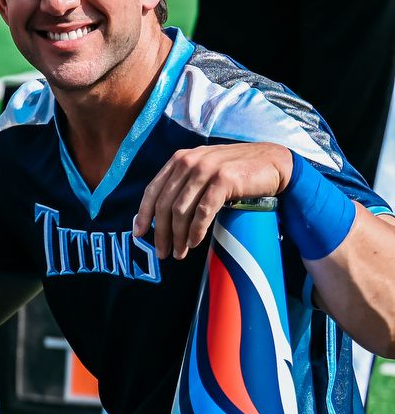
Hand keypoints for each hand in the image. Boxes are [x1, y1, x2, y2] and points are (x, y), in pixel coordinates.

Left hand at [134, 141, 293, 259]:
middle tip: (162, 252)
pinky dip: (196, 230)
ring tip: (179, 253)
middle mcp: (189, 162)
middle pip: (165, 204)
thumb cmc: (239, 170)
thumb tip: (163, 215)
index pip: (153, 190)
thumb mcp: (205, 170)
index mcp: (179, 160)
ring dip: (178, 236)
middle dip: (161, 232)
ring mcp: (206, 170)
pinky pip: (203, 212)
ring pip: (181, 211)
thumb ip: (185, 184)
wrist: (274, 162)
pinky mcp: (223, 181)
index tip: (139, 234)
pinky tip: (194, 243)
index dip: (144, 214)